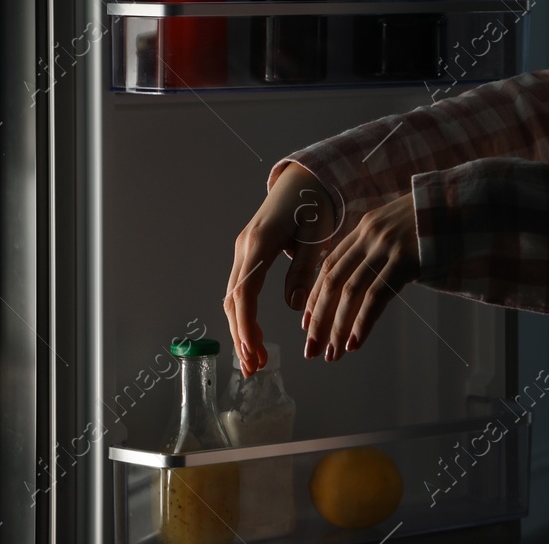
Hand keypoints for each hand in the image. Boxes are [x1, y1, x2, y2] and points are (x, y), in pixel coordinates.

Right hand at [224, 162, 342, 378]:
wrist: (303, 181)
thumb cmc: (313, 205)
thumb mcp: (315, 236)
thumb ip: (303, 269)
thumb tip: (294, 305)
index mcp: (260, 244)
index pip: (245, 292)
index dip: (246, 325)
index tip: (253, 351)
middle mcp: (244, 249)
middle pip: (233, 300)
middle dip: (240, 336)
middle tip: (254, 367)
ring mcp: (242, 251)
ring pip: (233, 297)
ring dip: (240, 330)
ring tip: (254, 360)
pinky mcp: (247, 255)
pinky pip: (240, 290)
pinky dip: (243, 316)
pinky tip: (254, 337)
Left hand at [302, 192, 419, 362]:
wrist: (461, 202)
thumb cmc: (435, 218)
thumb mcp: (400, 227)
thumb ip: (382, 248)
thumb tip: (371, 279)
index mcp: (365, 227)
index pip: (329, 265)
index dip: (316, 296)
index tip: (307, 322)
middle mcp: (369, 235)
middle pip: (333, 282)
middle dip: (319, 318)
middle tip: (311, 349)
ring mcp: (386, 246)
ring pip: (350, 292)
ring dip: (337, 327)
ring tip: (332, 354)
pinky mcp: (405, 259)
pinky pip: (376, 295)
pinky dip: (362, 322)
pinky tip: (355, 343)